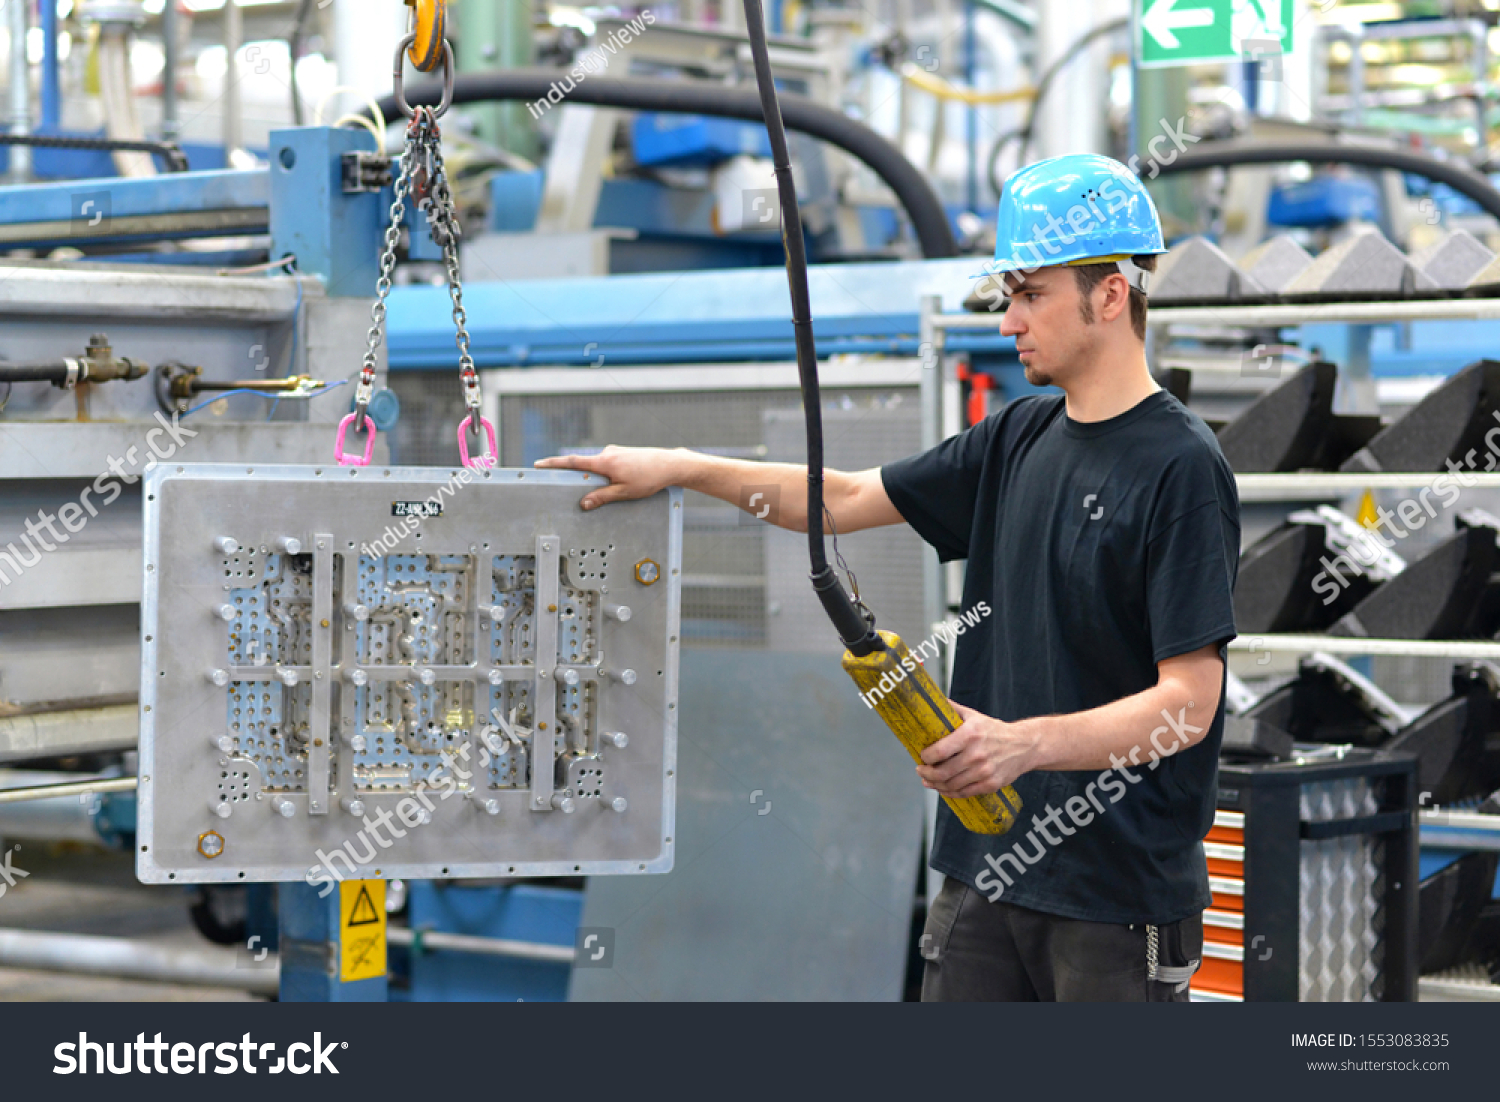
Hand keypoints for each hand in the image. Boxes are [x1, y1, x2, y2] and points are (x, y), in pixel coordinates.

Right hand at [535, 445, 682, 510]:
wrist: (670, 465)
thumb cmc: (649, 478)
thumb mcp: (624, 493)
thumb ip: (601, 497)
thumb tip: (583, 503)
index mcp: (604, 462)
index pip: (572, 462)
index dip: (553, 464)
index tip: (538, 464)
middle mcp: (607, 453)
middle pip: (584, 466)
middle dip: (581, 478)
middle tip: (584, 490)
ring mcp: (615, 452)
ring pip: (598, 467)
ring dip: (599, 479)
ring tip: (615, 489)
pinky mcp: (622, 454)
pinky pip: (608, 465)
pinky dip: (608, 474)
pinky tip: (622, 483)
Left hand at [916, 703, 1038, 798]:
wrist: (1024, 745)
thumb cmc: (994, 730)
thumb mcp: (973, 715)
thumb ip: (952, 709)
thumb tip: (931, 701)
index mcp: (970, 734)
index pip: (939, 751)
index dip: (925, 757)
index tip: (921, 756)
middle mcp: (977, 754)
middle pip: (942, 772)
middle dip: (926, 773)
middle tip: (921, 770)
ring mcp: (984, 771)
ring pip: (951, 785)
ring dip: (936, 785)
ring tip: (929, 780)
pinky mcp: (991, 784)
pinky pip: (964, 793)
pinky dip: (950, 793)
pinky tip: (944, 788)